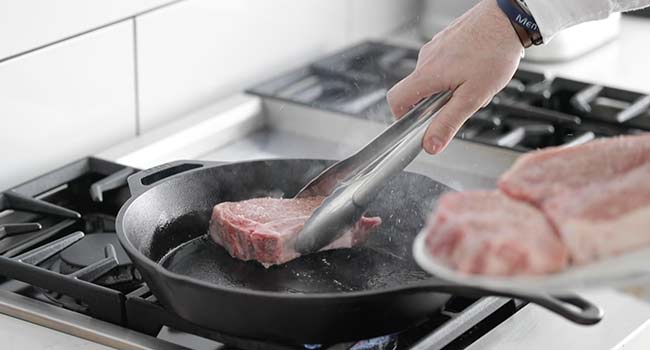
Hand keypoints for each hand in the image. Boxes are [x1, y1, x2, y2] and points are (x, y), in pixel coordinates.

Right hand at [387, 0, 522, 153]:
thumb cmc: (495, 51)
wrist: (510, 17)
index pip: (396, 99)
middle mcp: (426, 58)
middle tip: (462, 102)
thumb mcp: (473, 97)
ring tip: (476, 82)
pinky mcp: (447, 38)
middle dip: (437, 102)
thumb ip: (448, 122)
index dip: (401, 116)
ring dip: (450, 86)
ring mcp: (436, 46)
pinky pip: (444, 62)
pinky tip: (478, 68)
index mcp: (428, 74)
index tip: (417, 124)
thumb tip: (430, 145)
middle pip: (418, 89)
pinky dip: (457, 71)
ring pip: (434, 77)